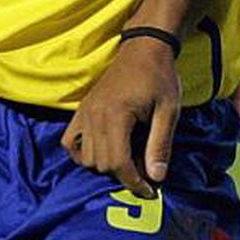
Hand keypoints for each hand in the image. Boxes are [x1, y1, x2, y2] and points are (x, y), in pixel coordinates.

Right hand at [62, 34, 181, 199]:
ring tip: (128, 159)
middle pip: (101, 164)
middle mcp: (94, 115)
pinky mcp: (81, 110)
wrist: (145, 48)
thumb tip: (156, 178)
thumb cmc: (160, 78)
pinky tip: (101, 151)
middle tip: (144, 170)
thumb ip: (160, 144)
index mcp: (117, 115)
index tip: (150, 191)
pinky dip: (82, 153)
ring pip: (85, 158)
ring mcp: (84, 113)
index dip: (134, 183)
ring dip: (105, 165)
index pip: (118, 163)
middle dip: (123, 174)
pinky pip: (70, 143)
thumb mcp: (169, 110)